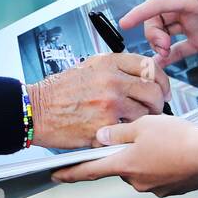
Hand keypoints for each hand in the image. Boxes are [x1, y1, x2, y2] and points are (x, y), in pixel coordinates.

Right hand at [27, 53, 170, 149]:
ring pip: (146, 114)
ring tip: (137, 123)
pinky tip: (122, 133)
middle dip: (159, 102)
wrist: (36, 110)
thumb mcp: (89, 67)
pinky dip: (128, 134)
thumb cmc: (59, 91)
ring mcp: (110, 104)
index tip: (161, 87)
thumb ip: (115, 68)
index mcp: (109, 63)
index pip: (149, 66)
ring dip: (145, 121)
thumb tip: (139, 75)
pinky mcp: (105, 127)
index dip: (161, 79)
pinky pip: (129, 131)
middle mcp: (112, 80)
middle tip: (156, 108)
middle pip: (153, 90)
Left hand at [52, 115, 197, 196]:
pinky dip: (161, 161)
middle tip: (142, 134)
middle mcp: (137, 180)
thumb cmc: (179, 137)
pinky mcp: (170, 188)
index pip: (90, 170)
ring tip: (164, 138)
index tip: (56, 174)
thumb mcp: (144, 125)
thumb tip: (101, 137)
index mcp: (126, 164)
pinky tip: (173, 149)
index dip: (71, 172)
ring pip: (141, 168)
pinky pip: (158, 173)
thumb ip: (119, 132)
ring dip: (146, 155)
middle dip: (126, 151)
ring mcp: (154, 187)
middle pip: (121, 165)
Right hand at [120, 0, 197, 66]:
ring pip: (167, 33)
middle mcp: (193, 11)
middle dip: (153, 33)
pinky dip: (169, 57)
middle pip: (160, 18)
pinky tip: (162, 66)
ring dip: (159, 45)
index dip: (141, 11)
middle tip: (161, 50)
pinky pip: (180, 49)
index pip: (161, 2)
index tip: (126, 22)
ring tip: (162, 58)